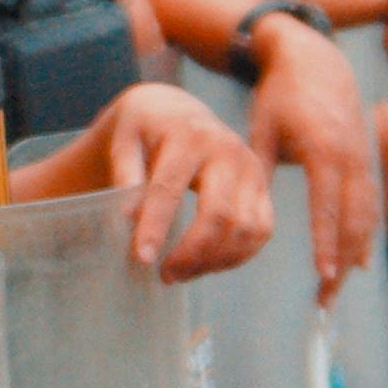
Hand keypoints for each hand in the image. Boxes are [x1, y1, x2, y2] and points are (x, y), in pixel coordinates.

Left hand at [99, 83, 271, 282]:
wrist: (178, 112)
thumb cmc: (144, 130)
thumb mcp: (124, 140)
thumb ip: (125, 174)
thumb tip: (129, 218)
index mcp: (187, 136)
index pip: (170, 187)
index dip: (155, 226)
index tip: (142, 259)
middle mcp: (226, 150)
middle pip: (218, 214)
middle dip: (191, 253)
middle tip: (164, 275)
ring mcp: (250, 168)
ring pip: (244, 228)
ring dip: (214, 261)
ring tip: (181, 273)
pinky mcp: (264, 185)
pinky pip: (261, 231)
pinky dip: (237, 256)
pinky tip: (207, 265)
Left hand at [245, 16, 379, 298]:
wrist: (317, 60)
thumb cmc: (280, 95)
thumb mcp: (261, 128)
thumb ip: (255, 168)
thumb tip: (237, 210)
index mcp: (322, 148)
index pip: (327, 205)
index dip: (326, 242)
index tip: (323, 276)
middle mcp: (350, 158)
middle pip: (353, 222)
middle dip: (341, 264)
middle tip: (324, 303)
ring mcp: (364, 160)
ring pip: (365, 219)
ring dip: (351, 258)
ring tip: (332, 294)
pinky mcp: (366, 162)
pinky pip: (369, 207)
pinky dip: (362, 238)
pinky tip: (353, 266)